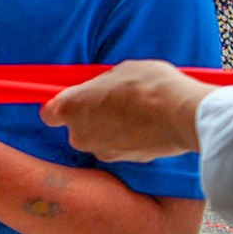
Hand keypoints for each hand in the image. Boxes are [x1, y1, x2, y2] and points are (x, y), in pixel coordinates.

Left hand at [40, 60, 213, 161]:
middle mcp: (80, 135)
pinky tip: (147, 126)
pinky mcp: (124, 161)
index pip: (50, 114)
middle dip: (91, 117)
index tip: (73, 102)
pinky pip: (120, 147)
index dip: (61, 108)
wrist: (182, 114)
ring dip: (111, 129)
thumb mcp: (118, 71)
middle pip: (77, 127)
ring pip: (100, 138)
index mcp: (71, 108)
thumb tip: (101, 90)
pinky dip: (129, 139)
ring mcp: (102, 151)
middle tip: (113, 102)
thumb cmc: (149, 86)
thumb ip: (100, 85)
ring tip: (136, 113)